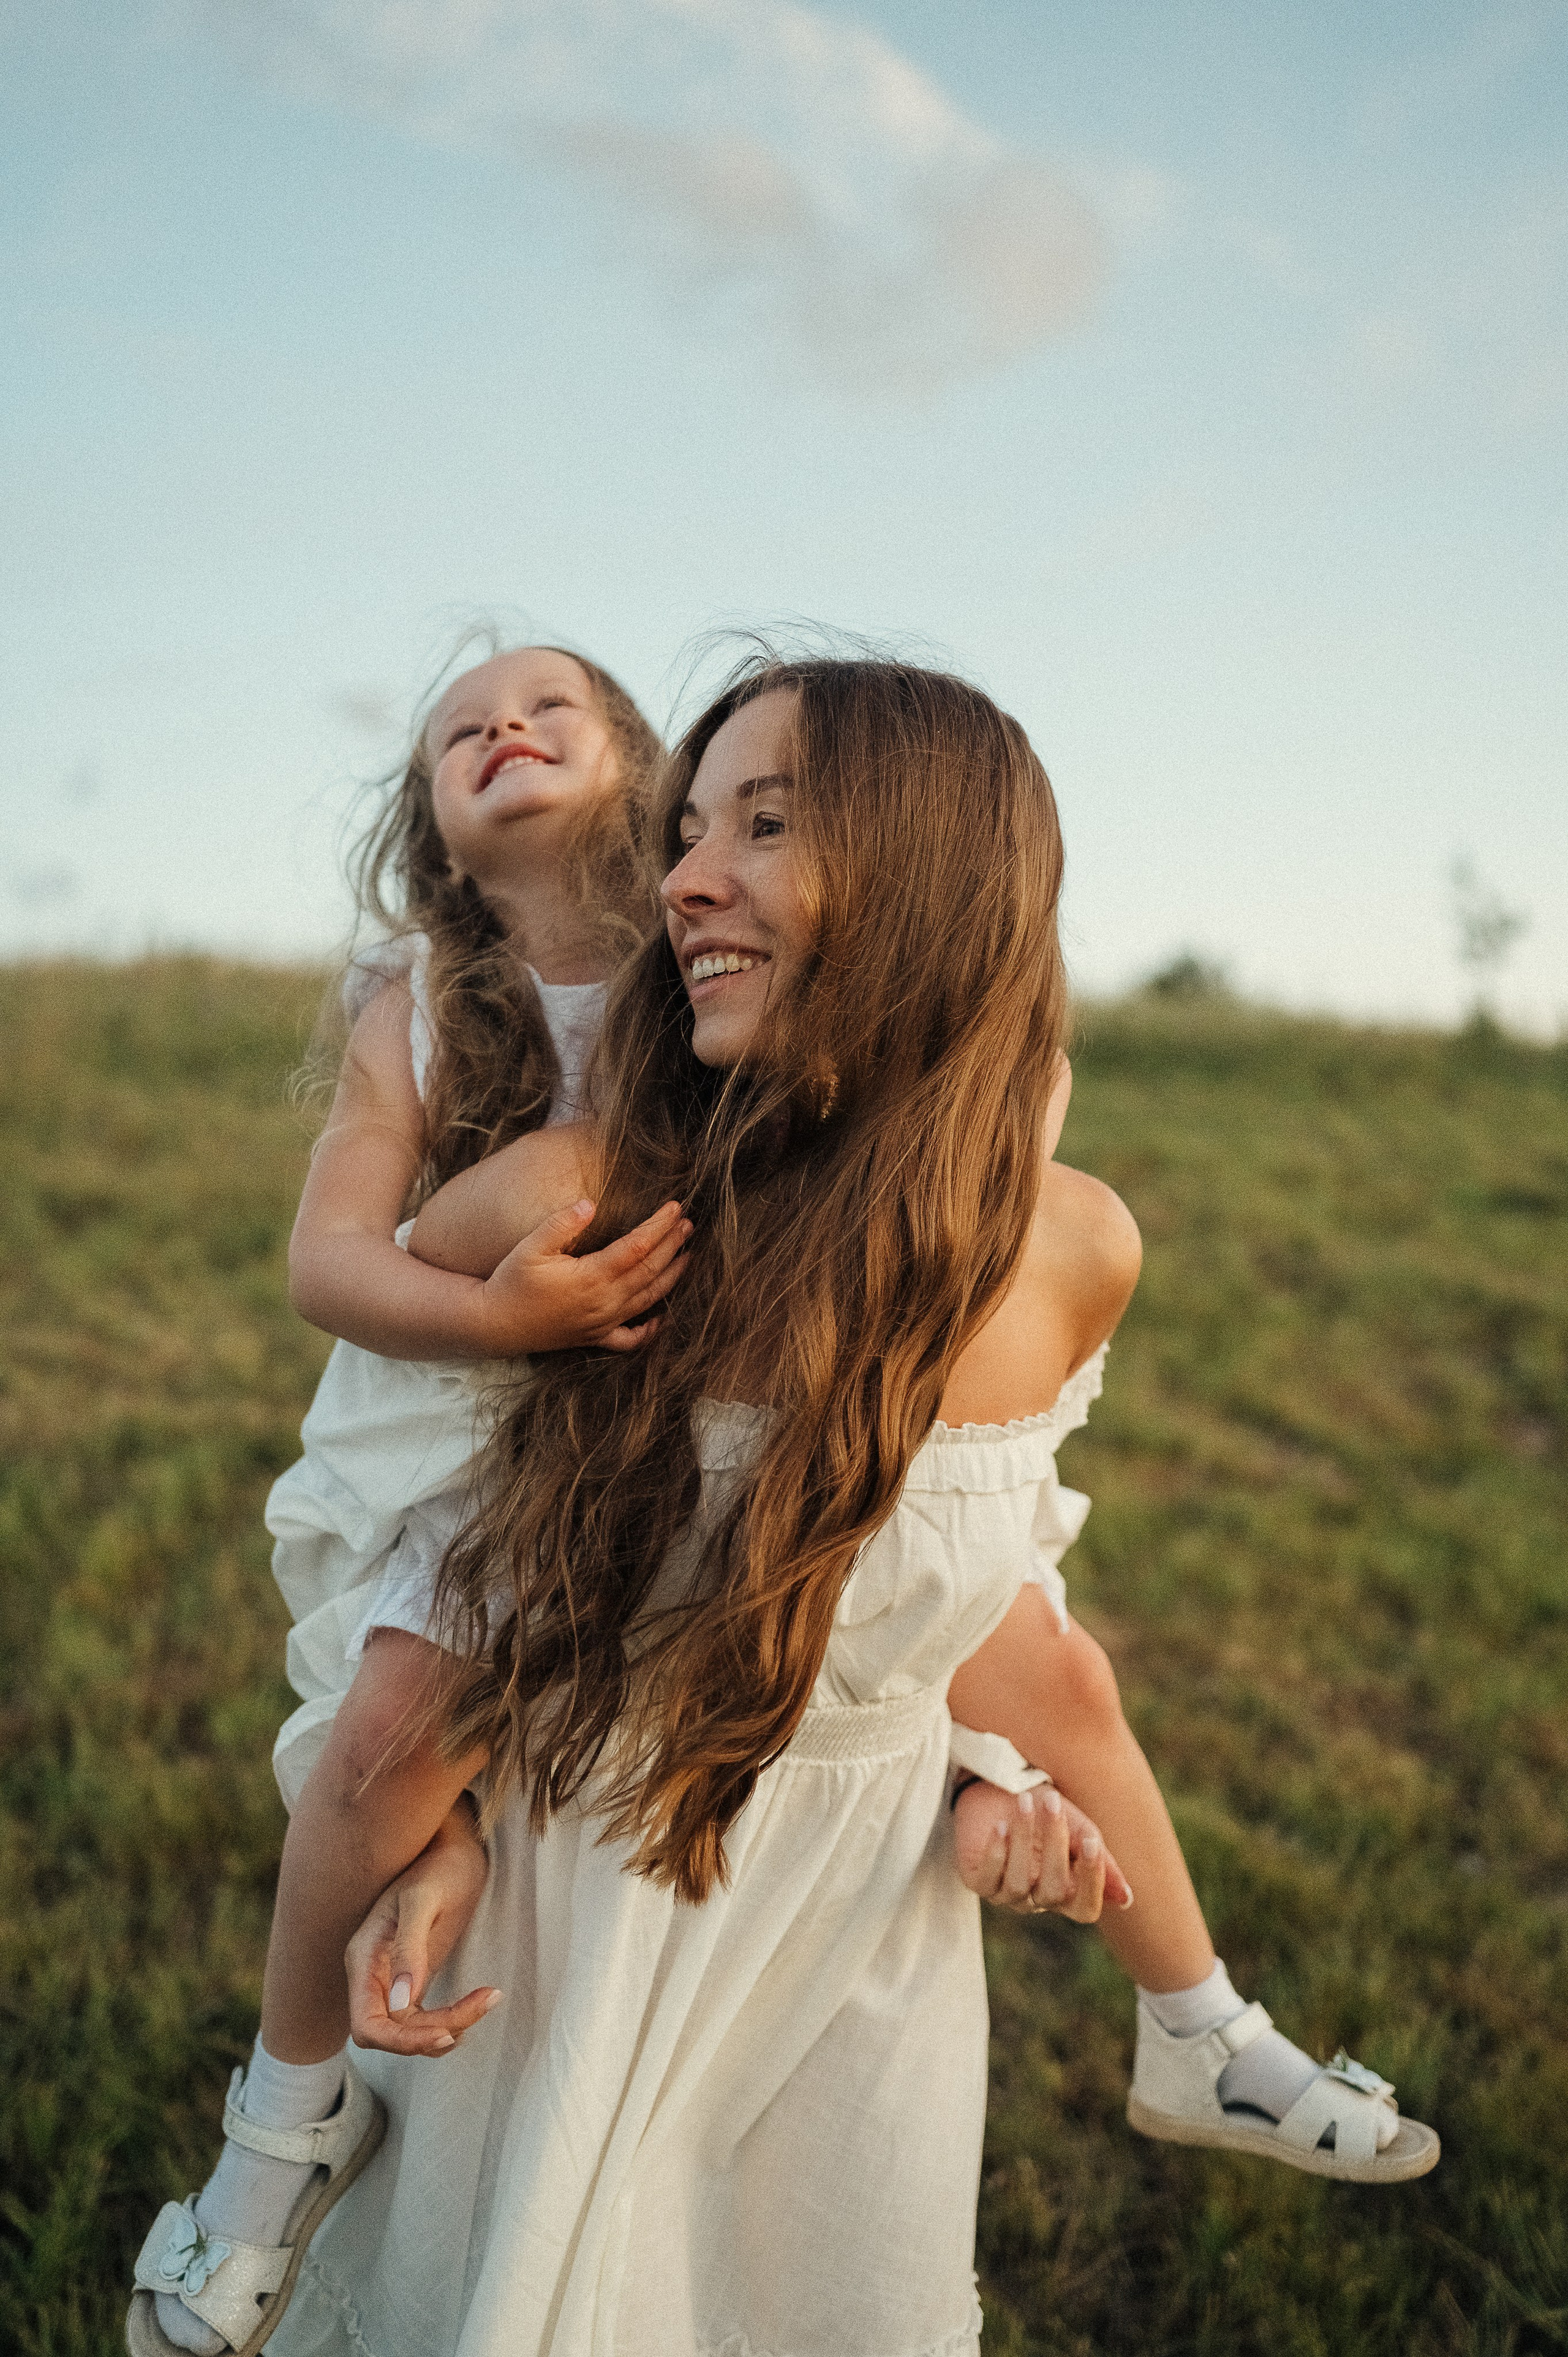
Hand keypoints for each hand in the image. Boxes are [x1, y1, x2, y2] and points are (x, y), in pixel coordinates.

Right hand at [345, 1804, 498, 2057]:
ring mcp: (391, 1979)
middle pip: (389, 2033)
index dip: (401, 2042)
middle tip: (478, 2007)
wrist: (455, 1849)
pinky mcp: (413, 1979)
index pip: (367, 2026)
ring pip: (409, 2030)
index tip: (446, 2033)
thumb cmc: (438, 1866)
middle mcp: (371, 1975)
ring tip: (486, 2000)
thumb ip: (409, 1950)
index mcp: (364, 1959)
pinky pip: (424, 2018)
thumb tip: (400, 2003)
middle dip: (430, 2035)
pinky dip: (450, 2021)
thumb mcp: (423, 1901)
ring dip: (447, 2028)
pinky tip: (478, 2003)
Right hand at [478, 1198, 691, 1355]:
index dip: (660, 1226)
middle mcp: (604, 1303)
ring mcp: (602, 1323)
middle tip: (688, 1224)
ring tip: (687, 1255)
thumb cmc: (511, 1281)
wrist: (494, 1324)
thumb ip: (562, 1223)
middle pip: (650, 1271)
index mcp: (592, 1277)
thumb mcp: (530, 1246)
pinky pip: (630, 1338)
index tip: (675, 1207)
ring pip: (648, 1300)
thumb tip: (590, 1203)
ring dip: (671, 1276)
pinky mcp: (594, 1337)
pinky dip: (649, 1330)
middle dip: (672, 1245)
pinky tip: (661, 1319)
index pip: (638, 1247)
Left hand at [953, 1778, 1129, 1921]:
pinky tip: (999, 1826)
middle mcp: (1037, 1900)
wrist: (1001, 1783)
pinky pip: (987, 1881)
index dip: (1091, 1881)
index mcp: (1067, 1892)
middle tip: (1051, 1801)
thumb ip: (1100, 1859)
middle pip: (1053, 1891)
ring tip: (1024, 1801)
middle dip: (1054, 1843)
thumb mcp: (1078, 1827)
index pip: (1085, 1909)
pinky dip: (995, 1853)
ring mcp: (1006, 1894)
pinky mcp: (978, 1882)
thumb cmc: (1045, 1808)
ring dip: (1023, 1839)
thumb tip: (1126, 1899)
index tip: (1091, 1840)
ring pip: (1019, 1886)